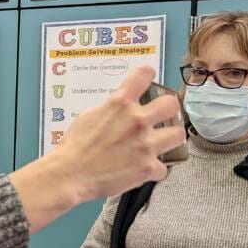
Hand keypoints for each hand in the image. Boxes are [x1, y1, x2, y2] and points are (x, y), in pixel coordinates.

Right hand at [9, 65, 184, 233]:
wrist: (70, 174)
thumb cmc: (75, 146)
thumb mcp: (89, 116)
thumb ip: (111, 108)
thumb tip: (120, 107)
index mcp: (120, 103)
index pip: (144, 73)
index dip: (146, 76)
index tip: (146, 82)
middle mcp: (137, 120)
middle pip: (171, 103)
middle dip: (167, 110)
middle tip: (160, 117)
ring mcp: (145, 144)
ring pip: (178, 134)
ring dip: (168, 139)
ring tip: (159, 143)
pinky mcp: (147, 167)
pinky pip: (162, 168)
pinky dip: (152, 170)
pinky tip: (142, 169)